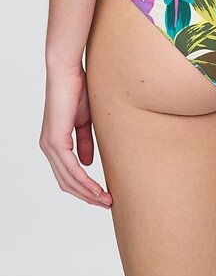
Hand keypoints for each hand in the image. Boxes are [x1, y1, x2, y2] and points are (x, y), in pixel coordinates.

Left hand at [39, 63, 112, 208]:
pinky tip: (96, 188)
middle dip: (87, 196)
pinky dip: (84, 181)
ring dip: (88, 193)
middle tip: (107, 203)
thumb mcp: (84, 121)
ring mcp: (50, 145)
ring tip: (105, 200)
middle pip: (66, 183)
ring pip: (68, 180)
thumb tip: (87, 163)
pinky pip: (70, 168)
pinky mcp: (55, 140)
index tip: (103, 195)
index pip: (67, 174)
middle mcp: (49, 147)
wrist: (67, 72)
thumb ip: (84, 142)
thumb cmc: (77, 89)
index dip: (84, 187)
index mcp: (55, 143)